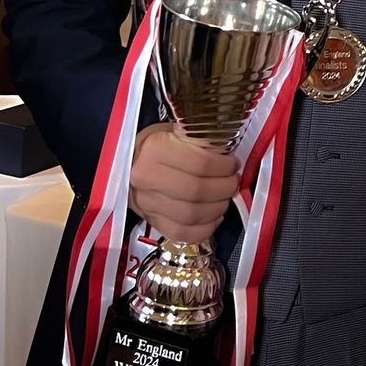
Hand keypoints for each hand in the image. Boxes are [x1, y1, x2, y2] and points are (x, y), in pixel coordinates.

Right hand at [128, 123, 239, 243]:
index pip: (200, 164)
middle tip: (233, 182)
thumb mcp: (180, 132)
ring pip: (191, 215)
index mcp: (157, 149)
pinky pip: (182, 233)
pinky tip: (214, 216)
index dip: (224, 167)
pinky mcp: (151, 221)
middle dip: (225, 188)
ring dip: (218, 208)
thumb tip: (232, 154)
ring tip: (225, 197)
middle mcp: (148, 178)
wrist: (131, 162)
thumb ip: (204, 142)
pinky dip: (205, 228)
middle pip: (197, 192)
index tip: (233, 165)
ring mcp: (147, 203)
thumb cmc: (161, 144)